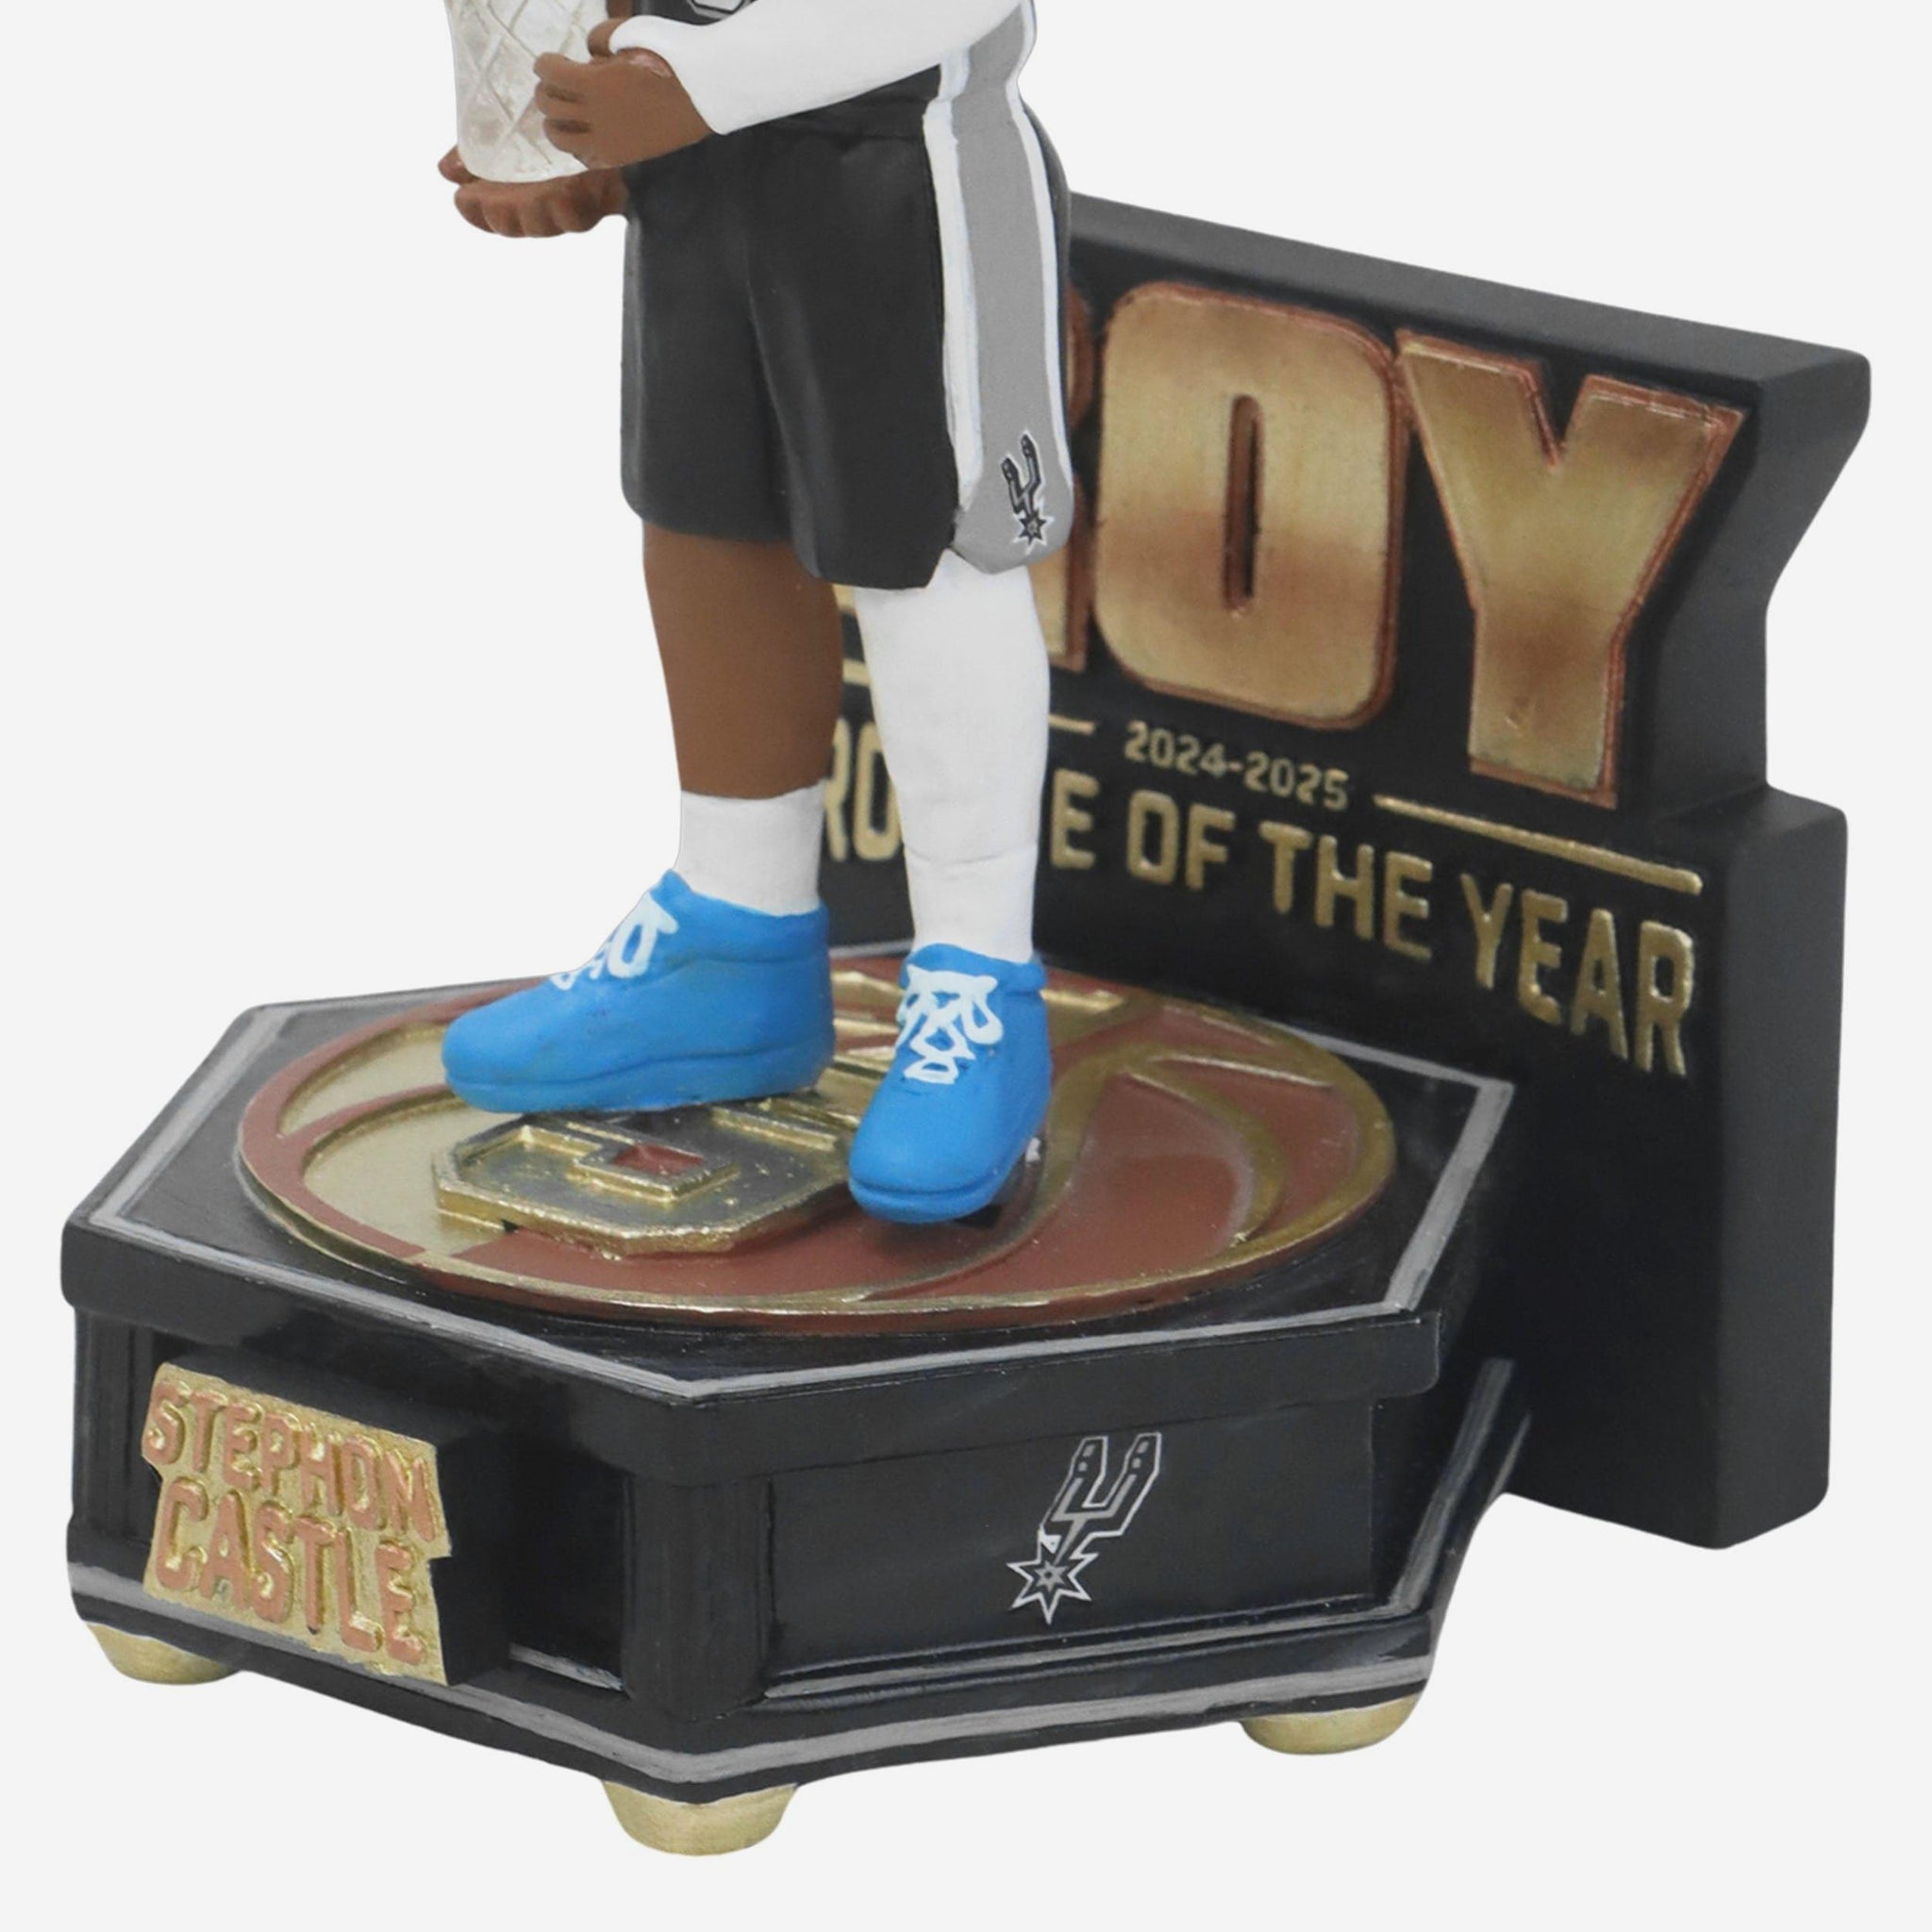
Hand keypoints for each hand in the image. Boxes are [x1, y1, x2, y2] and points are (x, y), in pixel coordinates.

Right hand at [438, 146, 627, 237]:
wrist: (604, 130)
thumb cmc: (550, 138)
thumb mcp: (508, 139)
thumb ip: (474, 152)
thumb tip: (446, 171)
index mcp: (510, 194)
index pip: (484, 215)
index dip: (473, 212)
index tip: (463, 196)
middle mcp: (534, 207)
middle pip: (511, 226)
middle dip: (501, 215)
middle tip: (495, 200)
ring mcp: (564, 208)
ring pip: (545, 225)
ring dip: (537, 212)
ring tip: (537, 193)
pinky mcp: (594, 205)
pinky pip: (580, 218)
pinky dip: (572, 206)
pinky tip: (569, 188)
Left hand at [532, 45, 712, 171]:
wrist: (706, 90)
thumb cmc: (672, 54)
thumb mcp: (629, 30)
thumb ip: (599, 39)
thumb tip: (590, 55)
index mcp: (593, 83)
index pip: (549, 74)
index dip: (545, 64)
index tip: (549, 61)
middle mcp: (595, 116)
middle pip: (549, 106)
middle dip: (546, 91)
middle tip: (553, 85)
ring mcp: (609, 141)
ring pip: (560, 138)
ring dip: (554, 123)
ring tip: (560, 115)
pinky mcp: (624, 156)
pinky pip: (587, 158)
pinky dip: (577, 147)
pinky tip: (583, 136)